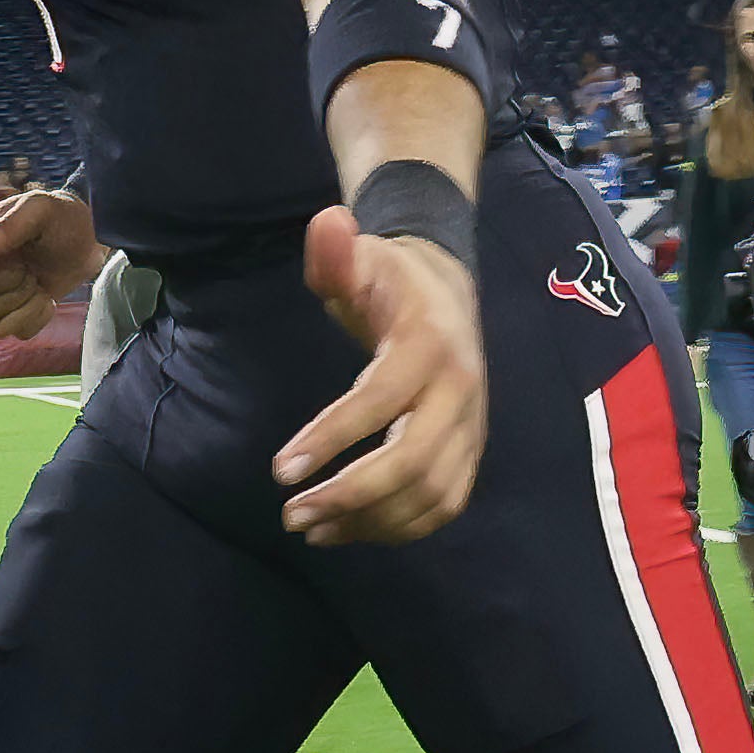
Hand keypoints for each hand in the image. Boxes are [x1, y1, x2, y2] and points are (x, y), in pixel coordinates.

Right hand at [0, 185, 104, 340]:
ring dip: (28, 303)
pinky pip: (16, 332)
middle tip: (32, 268)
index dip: (3, 275)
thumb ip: (6, 228)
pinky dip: (37, 317)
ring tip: (38, 280)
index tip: (22, 258)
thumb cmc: (59, 218)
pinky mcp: (5, 313)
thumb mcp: (38, 211)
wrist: (85, 241)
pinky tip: (44, 297)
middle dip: (19, 289)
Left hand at [276, 208, 488, 544]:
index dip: (333, 436)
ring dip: (371, 521)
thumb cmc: (387, 279)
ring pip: (432, 494)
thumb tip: (326, 224)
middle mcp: (460, 391)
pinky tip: (348, 529)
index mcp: (428, 344)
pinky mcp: (471, 452)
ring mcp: (472, 427)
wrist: (446, 292)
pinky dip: (399, 527)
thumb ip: (334, 251)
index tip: (281, 470)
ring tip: (310, 528)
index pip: (381, 400)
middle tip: (291, 514)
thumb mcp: (358, 258)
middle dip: (351, 495)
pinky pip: (444, 504)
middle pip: (415, 461)